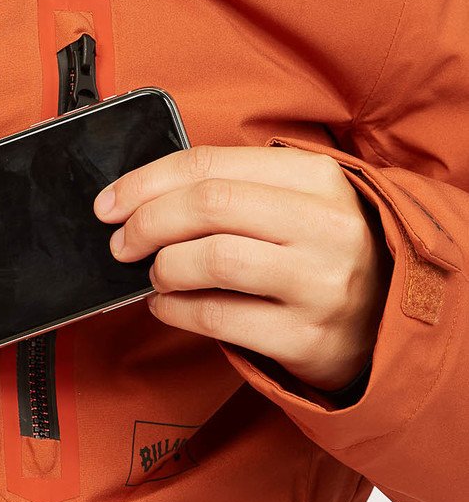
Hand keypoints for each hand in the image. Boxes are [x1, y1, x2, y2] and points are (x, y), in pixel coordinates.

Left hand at [94, 145, 393, 391]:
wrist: (390, 322)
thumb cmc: (322, 252)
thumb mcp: (296, 201)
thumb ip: (233, 187)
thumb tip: (141, 196)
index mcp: (316, 178)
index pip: (210, 164)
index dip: (146, 181)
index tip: (110, 202)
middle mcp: (324, 226)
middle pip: (208, 205)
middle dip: (147, 222)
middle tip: (121, 241)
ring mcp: (321, 283)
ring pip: (211, 259)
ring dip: (164, 267)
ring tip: (156, 274)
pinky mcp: (309, 338)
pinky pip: (218, 318)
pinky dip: (175, 310)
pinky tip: (166, 306)